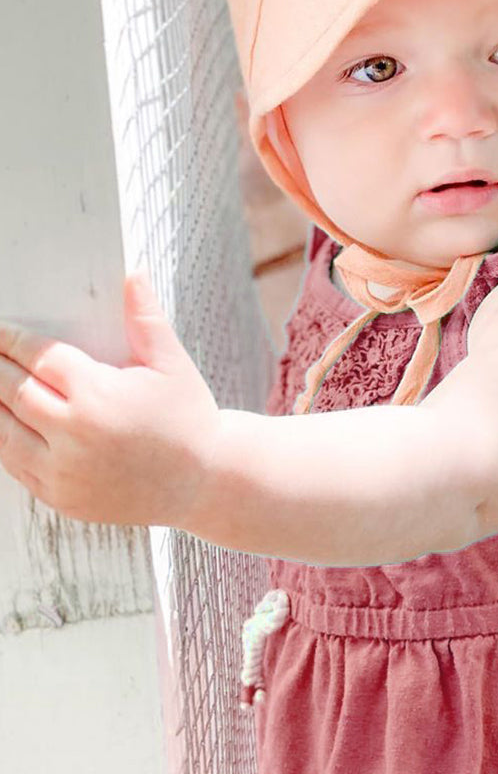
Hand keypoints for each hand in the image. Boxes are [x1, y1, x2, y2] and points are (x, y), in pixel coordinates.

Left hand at [0, 272, 220, 528]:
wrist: (202, 484)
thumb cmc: (188, 419)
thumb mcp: (172, 364)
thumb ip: (145, 318)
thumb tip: (134, 275)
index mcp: (98, 394)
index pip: (38, 357)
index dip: (12, 340)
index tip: (0, 331)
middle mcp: (74, 434)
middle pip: (12, 390)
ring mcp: (64, 471)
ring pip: (3, 431)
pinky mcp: (61, 497)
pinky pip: (15, 466)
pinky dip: (2, 442)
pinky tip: (4, 422)